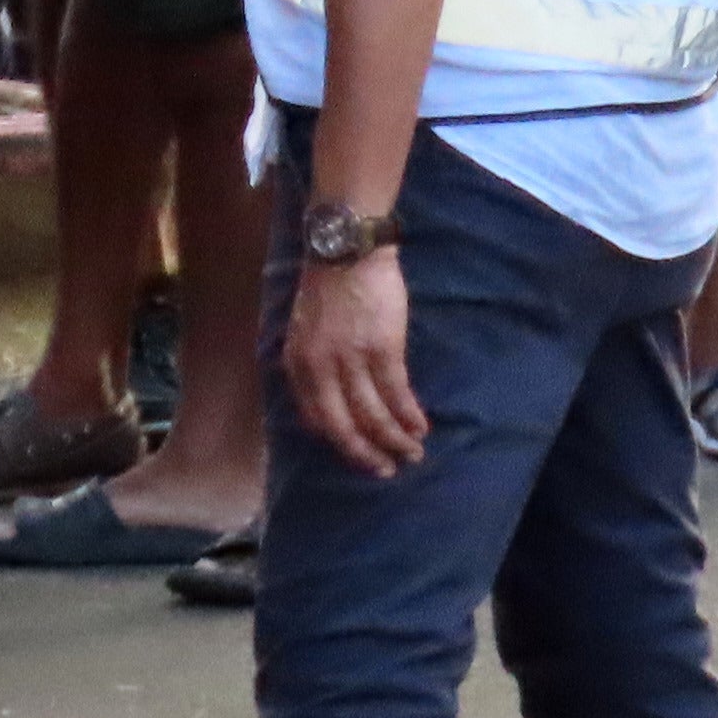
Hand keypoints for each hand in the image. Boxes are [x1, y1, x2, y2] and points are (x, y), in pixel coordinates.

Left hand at [285, 246, 426, 477]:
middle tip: (385, 470)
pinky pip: (396, 394)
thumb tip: (329, 401)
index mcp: (297, 365)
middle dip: (366, 455)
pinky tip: (419, 427)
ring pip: (373, 416)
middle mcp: (319, 369)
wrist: (347, 248)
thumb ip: (313, 365)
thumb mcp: (303, 330)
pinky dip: (408, 415)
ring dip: (394, 441)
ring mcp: (351, 360)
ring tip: (412, 454)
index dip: (338, 442)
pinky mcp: (383, 348)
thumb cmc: (327, 285)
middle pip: (343, 428)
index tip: (357, 453)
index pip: (315, 420)